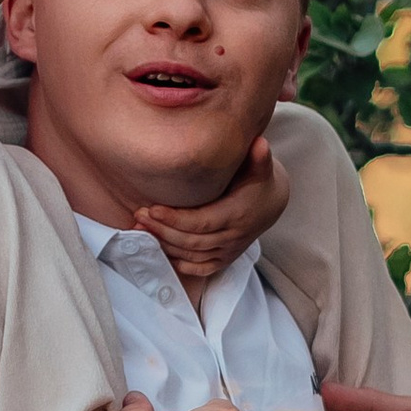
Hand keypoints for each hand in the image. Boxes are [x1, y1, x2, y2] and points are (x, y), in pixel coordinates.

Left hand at [134, 131, 292, 290]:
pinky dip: (179, 262)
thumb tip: (260, 142)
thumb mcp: (261, 167)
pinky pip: (200, 268)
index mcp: (238, 215)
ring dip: (165, 245)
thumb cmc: (259, 181)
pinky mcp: (225, 259)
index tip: (153, 208)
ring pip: (192, 256)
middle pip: (192, 241)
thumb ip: (258, 157)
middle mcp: (233, 237)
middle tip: (139, 215)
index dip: (176, 219)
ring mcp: (229, 251)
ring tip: (142, 229)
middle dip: (163, 230)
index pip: (202, 222)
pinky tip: (161, 250)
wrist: (271, 204)